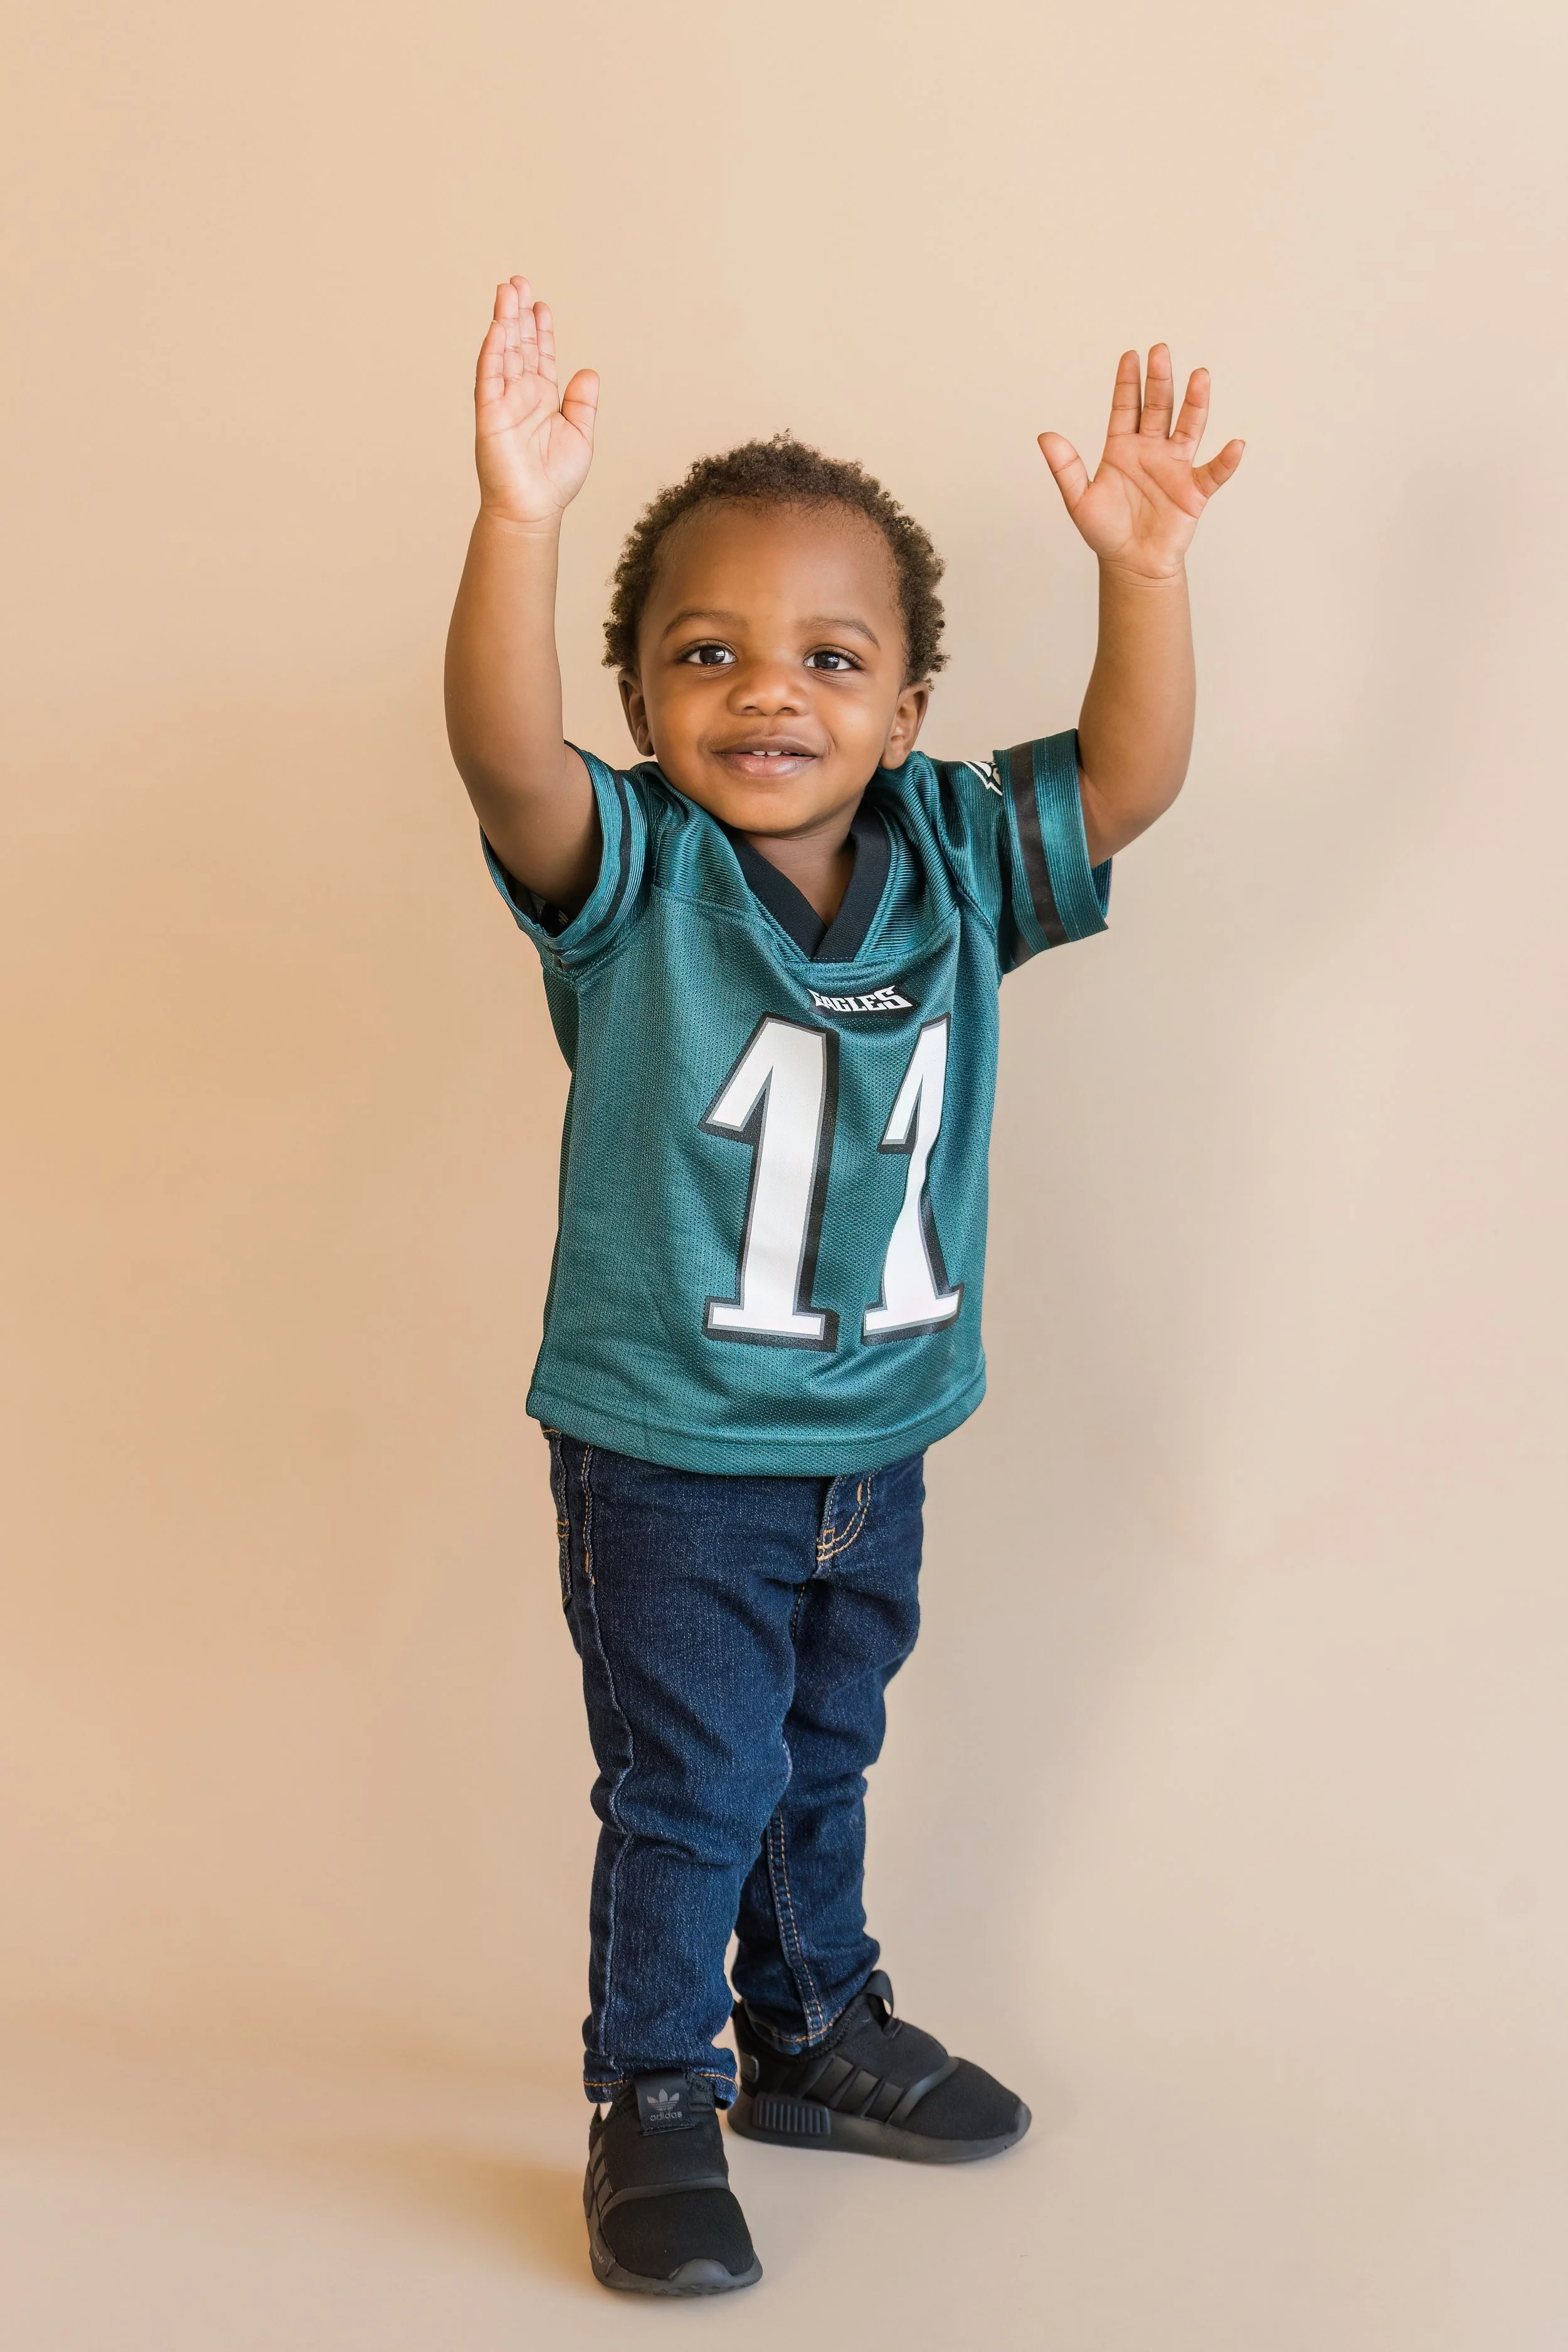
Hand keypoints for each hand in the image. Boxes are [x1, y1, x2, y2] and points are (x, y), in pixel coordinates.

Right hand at [473, 276, 599, 527]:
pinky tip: (496, 329)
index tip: (540, 303)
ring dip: (503, 321)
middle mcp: (521, 394)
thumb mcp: (580, 435)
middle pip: (519, 344)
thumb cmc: (554, 479)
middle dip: (518, 313)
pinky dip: (492, 352)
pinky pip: (489, 377)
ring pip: (502, 352)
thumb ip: (583, 403)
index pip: (540, 354)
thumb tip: (588, 371)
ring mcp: (503, 401)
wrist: (533, 510)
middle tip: (518, 281)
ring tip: (506, 291)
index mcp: (542, 397)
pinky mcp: (489, 413)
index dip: (540, 328)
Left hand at [1038, 347, 1242, 581]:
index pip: (1126, 407)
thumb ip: (1066, 468)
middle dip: (1159, 381)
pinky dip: (1226, 461)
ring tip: (1200, 376)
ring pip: (1188, 428)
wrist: (1130, 564)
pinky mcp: (1194, 491)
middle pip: (1158, 408)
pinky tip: (1235, 445)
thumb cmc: (1105, 532)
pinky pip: (1213, 473)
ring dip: (1195, 404)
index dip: (1128, 383)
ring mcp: (1175, 467)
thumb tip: (1045, 437)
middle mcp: (1151, 450)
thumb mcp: (1078, 500)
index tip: (1130, 356)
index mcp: (1122, 448)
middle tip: (1160, 351)